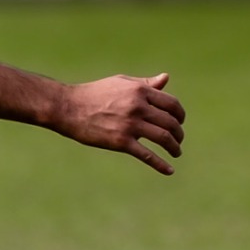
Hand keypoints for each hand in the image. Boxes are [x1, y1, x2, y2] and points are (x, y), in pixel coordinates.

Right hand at [53, 72, 184, 173]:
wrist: (69, 108)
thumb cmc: (95, 93)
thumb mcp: (121, 82)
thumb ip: (145, 83)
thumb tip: (166, 78)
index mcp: (140, 91)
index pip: (172, 104)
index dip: (180, 115)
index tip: (179, 122)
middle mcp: (138, 107)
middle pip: (171, 122)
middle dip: (178, 133)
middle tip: (178, 140)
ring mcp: (130, 125)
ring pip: (163, 138)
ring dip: (174, 147)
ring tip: (176, 152)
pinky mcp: (121, 142)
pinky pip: (147, 155)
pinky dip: (161, 164)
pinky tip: (169, 170)